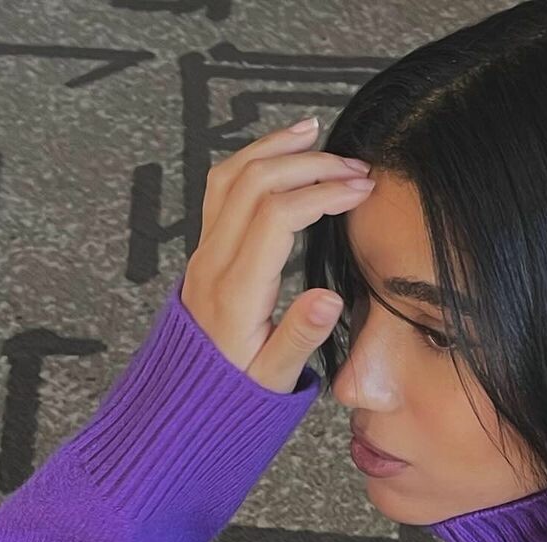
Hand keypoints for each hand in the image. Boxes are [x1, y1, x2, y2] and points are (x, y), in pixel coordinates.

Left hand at [179, 119, 373, 393]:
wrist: (185, 403)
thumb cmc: (234, 396)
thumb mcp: (273, 379)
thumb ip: (300, 336)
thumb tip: (331, 297)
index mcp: (237, 291)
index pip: (279, 216)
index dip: (323, 193)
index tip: (361, 191)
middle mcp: (214, 262)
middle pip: (256, 182)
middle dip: (310, 165)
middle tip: (355, 167)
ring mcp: (204, 252)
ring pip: (232, 176)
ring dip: (275, 149)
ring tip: (314, 133)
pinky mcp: (204, 251)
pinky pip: (221, 189)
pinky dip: (252, 161)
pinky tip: (278, 155)